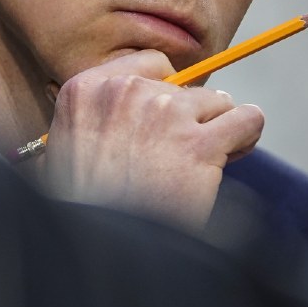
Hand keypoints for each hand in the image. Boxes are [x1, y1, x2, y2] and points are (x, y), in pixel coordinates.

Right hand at [37, 50, 264, 232]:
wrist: (101, 243)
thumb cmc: (82, 204)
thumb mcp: (60, 151)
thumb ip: (88, 121)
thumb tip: (112, 116)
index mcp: (86, 89)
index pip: (148, 64)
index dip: (164, 91)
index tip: (165, 117)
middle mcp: (125, 92)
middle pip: (183, 85)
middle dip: (190, 114)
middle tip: (184, 148)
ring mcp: (165, 114)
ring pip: (217, 101)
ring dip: (217, 126)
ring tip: (211, 156)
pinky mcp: (200, 144)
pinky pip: (246, 118)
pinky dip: (247, 134)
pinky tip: (237, 151)